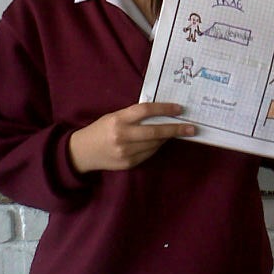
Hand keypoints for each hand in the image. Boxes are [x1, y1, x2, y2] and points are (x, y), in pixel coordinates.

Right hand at [68, 102, 194, 172]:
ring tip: (178, 132)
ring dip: (168, 138)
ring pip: (154, 144)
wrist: (82, 153)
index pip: (145, 111)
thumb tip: (160, 113)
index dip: (164, 109)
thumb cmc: (101, 130)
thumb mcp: (114, 116)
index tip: (179, 109)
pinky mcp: (128, 163)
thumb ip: (133, 115)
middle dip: (176, 129)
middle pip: (155, 131)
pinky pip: (149, 153)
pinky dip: (157, 146)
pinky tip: (161, 141)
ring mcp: (125, 152)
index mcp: (118, 120)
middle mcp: (122, 136)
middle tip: (191, 128)